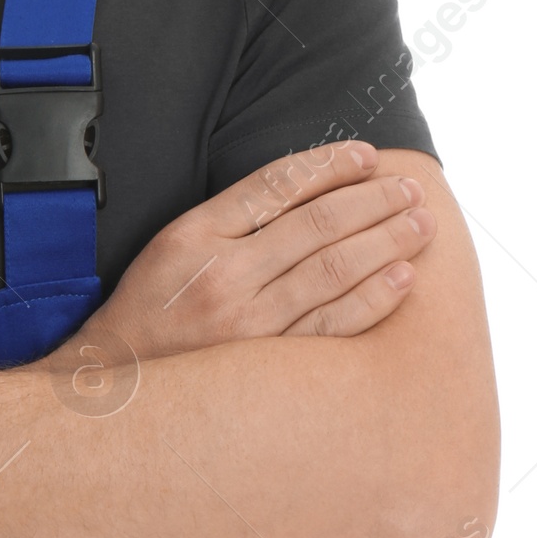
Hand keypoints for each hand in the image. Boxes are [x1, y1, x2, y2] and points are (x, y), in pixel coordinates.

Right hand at [87, 141, 435, 364]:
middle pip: (317, 224)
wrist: (116, 380)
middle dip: (373, 201)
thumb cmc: (151, 307)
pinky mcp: (267, 364)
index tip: (369, 156)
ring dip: (385, 242)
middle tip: (410, 190)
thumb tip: (308, 187)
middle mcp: (223, 275)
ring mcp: (247, 323)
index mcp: (196, 235)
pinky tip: (401, 278)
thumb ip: (231, 217)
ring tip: (420, 226)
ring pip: (333, 270)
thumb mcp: (173, 244)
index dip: (331, 165)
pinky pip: (333, 324)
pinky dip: (373, 298)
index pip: (278, 185)